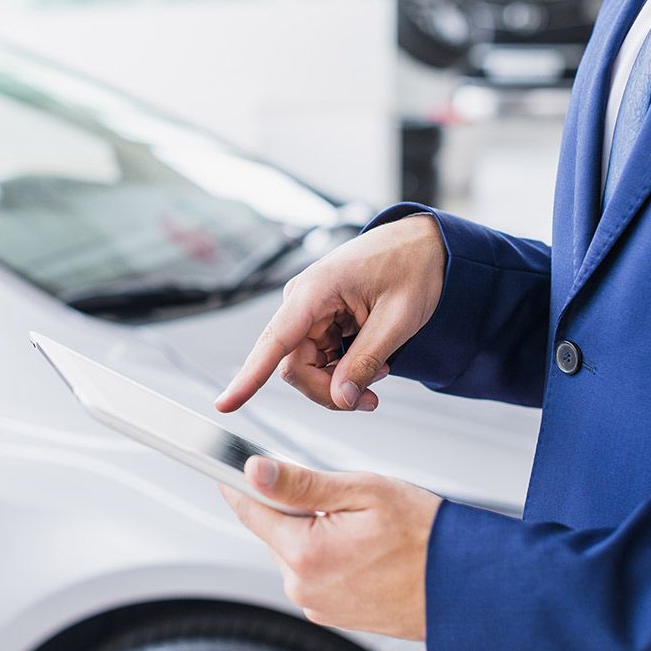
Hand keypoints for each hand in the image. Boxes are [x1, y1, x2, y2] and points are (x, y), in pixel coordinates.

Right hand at [215, 214, 445, 412]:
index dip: (248, 378)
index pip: (274, 341)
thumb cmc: (413, 267)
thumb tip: (341, 398)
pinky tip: (371, 362)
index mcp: (315, 291)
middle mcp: (302, 301)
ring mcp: (309, 311)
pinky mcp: (320, 319)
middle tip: (370, 399)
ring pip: (306, 367)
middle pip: (294, 367)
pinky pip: (319, 358)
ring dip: (339, 382)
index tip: (226, 404)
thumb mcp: (398, 319)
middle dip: (329, 390)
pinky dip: (343, 370)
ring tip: (380, 372)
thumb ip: (365, 361)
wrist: (424, 245)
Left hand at [220, 456, 441, 640]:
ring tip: (364, 529)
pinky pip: (316, 572)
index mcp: (306, 554)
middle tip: (342, 499)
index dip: (238, 481)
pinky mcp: (334, 614)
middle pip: (275, 530)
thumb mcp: (364, 492)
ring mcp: (318, 604)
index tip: (222, 463)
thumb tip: (254, 471)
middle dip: (297, 507)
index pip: (251, 509)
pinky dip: (331, 555)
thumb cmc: (428, 537)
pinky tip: (367, 551)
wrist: (471, 588)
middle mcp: (304, 586)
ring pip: (297, 551)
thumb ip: (301, 483)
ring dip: (316, 532)